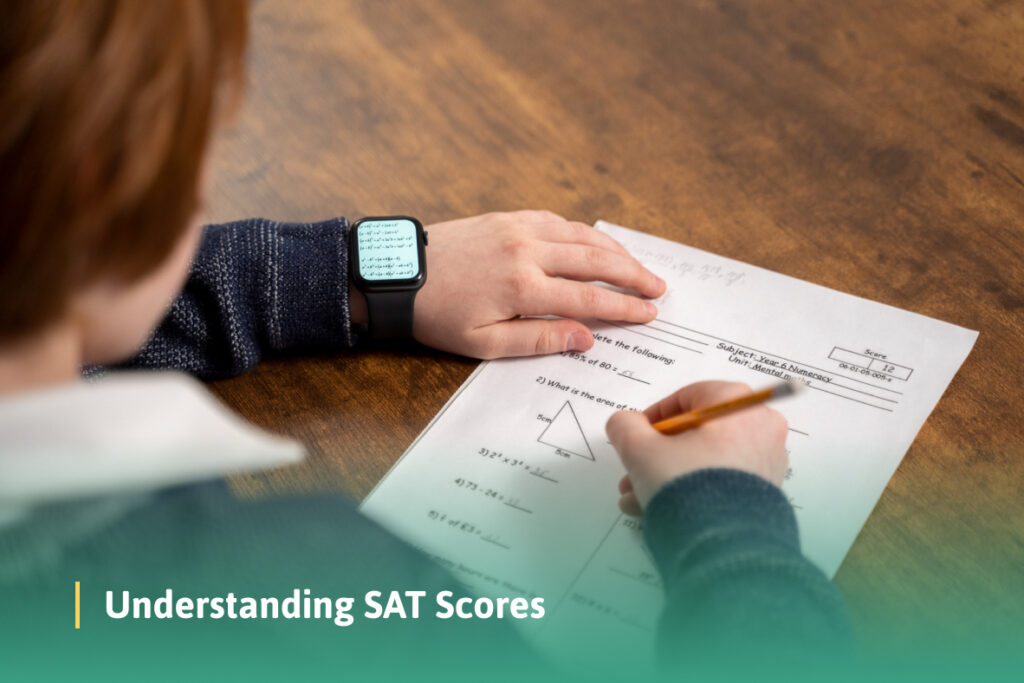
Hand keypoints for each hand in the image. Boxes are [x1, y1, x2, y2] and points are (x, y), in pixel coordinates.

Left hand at [352, 210, 664, 357]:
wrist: (395, 274)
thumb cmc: (436, 315)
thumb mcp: (483, 343)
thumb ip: (538, 340)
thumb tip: (585, 338)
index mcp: (524, 288)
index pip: (590, 297)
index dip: (625, 307)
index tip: (650, 312)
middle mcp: (528, 251)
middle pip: (596, 261)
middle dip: (632, 275)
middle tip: (658, 287)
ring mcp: (518, 229)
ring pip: (581, 235)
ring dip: (613, 249)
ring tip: (637, 264)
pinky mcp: (506, 217)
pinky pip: (556, 220)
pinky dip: (582, 231)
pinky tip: (593, 241)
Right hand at [606, 381, 788, 515]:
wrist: (723, 544)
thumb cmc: (686, 486)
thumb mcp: (640, 450)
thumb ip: (625, 427)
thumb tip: (624, 423)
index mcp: (737, 403)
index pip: (687, 397)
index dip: (654, 417)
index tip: (636, 435)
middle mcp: (760, 426)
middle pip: (696, 432)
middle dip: (658, 453)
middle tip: (634, 469)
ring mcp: (766, 460)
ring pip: (706, 459)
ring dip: (668, 474)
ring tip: (638, 497)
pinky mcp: (765, 491)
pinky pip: (721, 480)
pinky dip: (693, 489)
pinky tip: (661, 507)